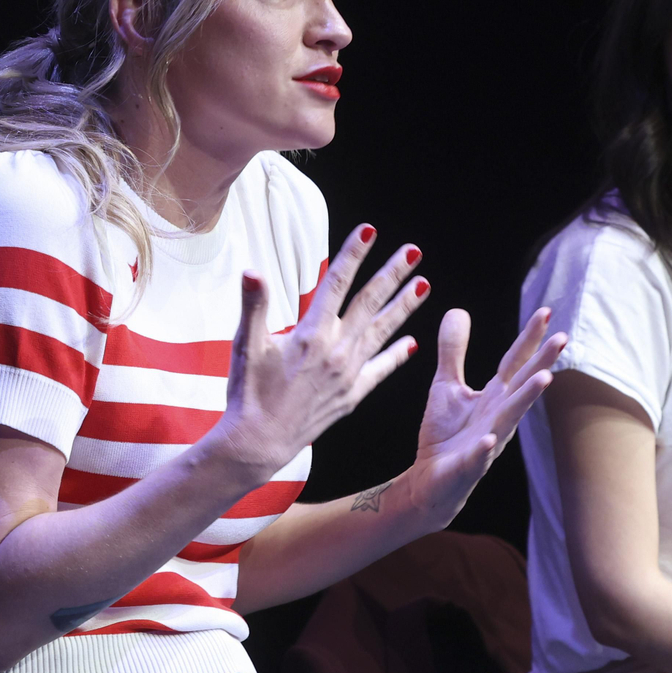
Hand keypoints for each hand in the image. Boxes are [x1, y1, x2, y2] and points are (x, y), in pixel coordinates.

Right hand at [203, 225, 425, 481]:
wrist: (258, 442)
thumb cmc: (249, 392)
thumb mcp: (247, 344)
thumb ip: (254, 305)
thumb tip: (252, 270)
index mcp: (312, 334)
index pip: (338, 283)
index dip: (353, 254)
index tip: (370, 230)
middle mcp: (337, 351)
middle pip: (371, 303)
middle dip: (393, 273)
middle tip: (413, 251)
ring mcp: (348, 374)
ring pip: (383, 331)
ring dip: (404, 306)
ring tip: (424, 284)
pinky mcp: (352, 395)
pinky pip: (380, 370)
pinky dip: (396, 355)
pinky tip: (412, 343)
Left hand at [399, 306, 565, 529]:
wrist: (429, 481)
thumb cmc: (445, 435)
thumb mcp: (446, 385)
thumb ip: (453, 351)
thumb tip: (458, 310)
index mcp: (494, 396)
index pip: (516, 362)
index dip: (531, 337)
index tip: (547, 311)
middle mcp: (498, 416)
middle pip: (523, 384)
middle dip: (543, 362)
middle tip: (563, 337)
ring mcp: (487, 441)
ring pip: (510, 417)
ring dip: (527, 398)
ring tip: (544, 378)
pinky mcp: (467, 465)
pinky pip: (478, 456)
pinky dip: (485, 447)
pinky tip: (490, 438)